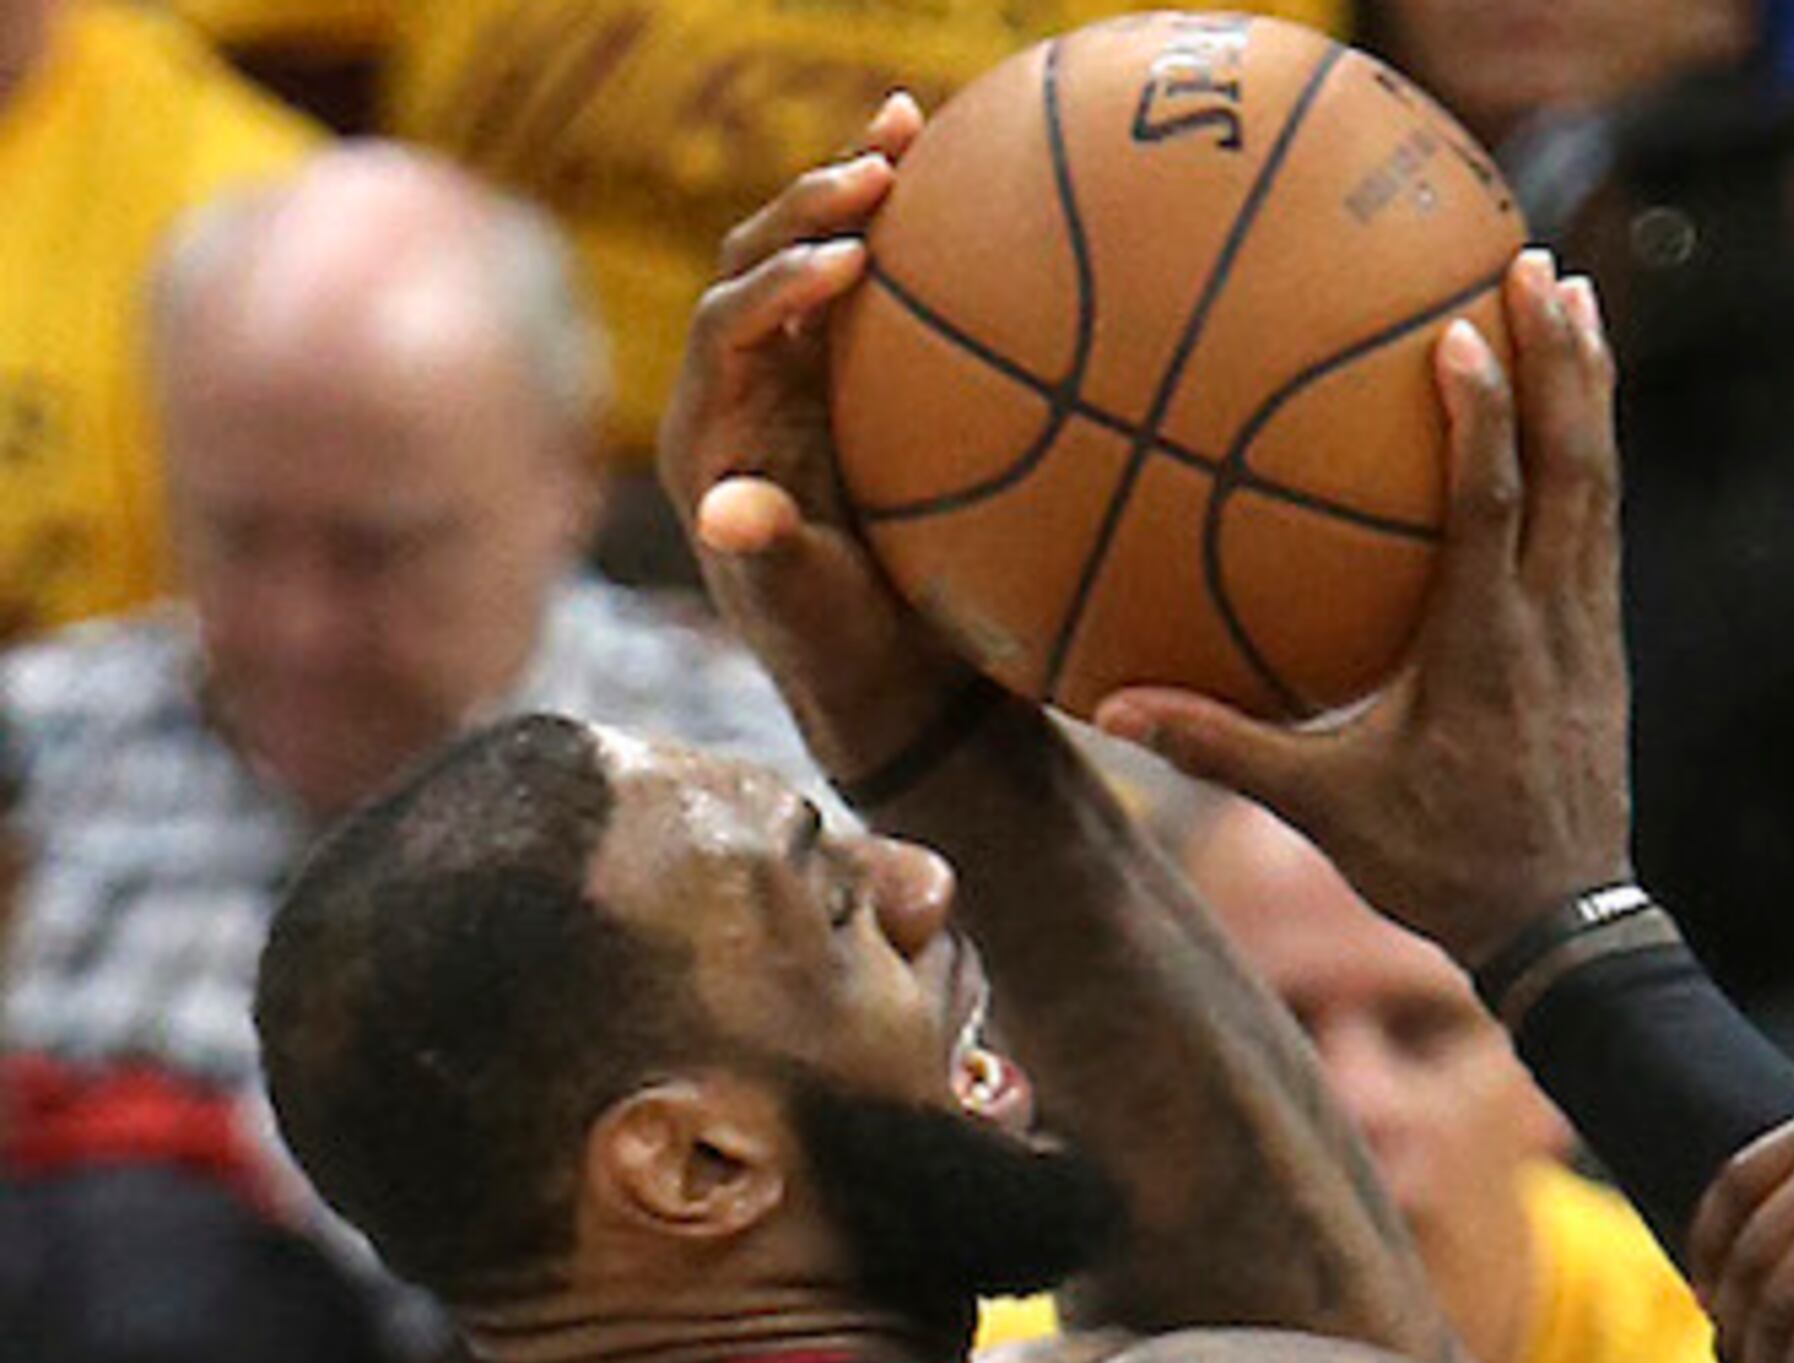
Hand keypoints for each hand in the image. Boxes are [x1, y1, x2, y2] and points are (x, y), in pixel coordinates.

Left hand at [657, 93, 985, 773]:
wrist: (891, 674)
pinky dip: (899, 224)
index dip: (776, 287)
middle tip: (880, 170)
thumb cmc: (844, 655)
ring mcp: (801, 376)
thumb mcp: (807, 616)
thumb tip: (727, 510)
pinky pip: (869, 283)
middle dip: (808, 209)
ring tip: (910, 123)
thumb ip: (767, 559)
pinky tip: (949, 168)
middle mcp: (744, 388)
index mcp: (711, 436)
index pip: (722, 330)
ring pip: (809, 254)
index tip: (850, 263)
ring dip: (852, 188)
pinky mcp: (857, 378)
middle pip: (752, 264)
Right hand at [1095, 253, 1631, 965]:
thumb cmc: (1440, 867)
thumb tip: (1111, 705)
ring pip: (1599, 483)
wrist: (1565, 925)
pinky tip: (1573, 405)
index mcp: (1486, 649)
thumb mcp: (1327, 812)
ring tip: (1575, 295)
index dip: (1480, 422)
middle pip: (1571, 468)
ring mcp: (1589, 627)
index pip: (1488, 512)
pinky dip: (1588, 449)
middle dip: (1560, 362)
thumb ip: (1225, 750)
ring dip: (1589, 388)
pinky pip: (1599, 521)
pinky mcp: (1603, 640)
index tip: (1463, 333)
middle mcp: (1552, 620)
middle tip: (1540, 265)